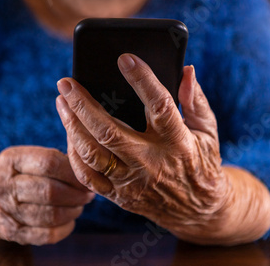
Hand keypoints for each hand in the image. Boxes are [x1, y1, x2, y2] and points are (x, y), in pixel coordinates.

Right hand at [0, 146, 93, 244]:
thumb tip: (84, 167)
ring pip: (51, 215)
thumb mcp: (19, 158)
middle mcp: (5, 185)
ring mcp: (7, 211)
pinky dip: (64, 229)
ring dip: (73, 211)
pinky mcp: (12, 233)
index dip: (74, 171)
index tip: (86, 175)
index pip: (49, 163)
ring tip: (79, 206)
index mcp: (10, 160)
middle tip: (88, 193)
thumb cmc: (7, 175)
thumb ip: (49, 158)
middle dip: (77, 194)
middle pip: (51, 191)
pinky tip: (69, 221)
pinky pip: (46, 235)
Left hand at [55, 54, 265, 243]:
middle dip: (82, 104)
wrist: (197, 211)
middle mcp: (151, 162)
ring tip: (61, 102)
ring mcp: (132, 181)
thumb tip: (185, 69)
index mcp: (178, 142)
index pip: (159, 106)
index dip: (142, 80)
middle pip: (109, 131)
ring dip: (72, 126)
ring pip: (92, 154)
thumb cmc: (201, 163)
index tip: (124, 58)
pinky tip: (69, 133)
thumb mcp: (208, 131)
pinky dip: (74, 154)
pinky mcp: (119, 195)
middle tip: (66, 82)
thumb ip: (196, 100)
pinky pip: (88, 177)